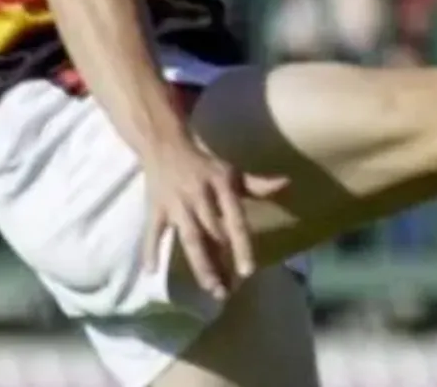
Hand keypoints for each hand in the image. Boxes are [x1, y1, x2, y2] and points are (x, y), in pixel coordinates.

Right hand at [141, 138, 287, 299]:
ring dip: (199, 264)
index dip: (242, 245)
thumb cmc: (204, 165)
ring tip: (209, 288)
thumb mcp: (231, 172)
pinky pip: (153, 232)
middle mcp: (200, 196)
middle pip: (213, 235)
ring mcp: (176, 203)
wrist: (166, 145)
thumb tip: (287, 184)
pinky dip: (150, 249)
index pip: (235, 220)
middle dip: (220, 264)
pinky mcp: (155, 209)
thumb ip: (257, 184)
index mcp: (221, 186)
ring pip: (189, 238)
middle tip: (227, 292)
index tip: (247, 271)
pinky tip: (151, 271)